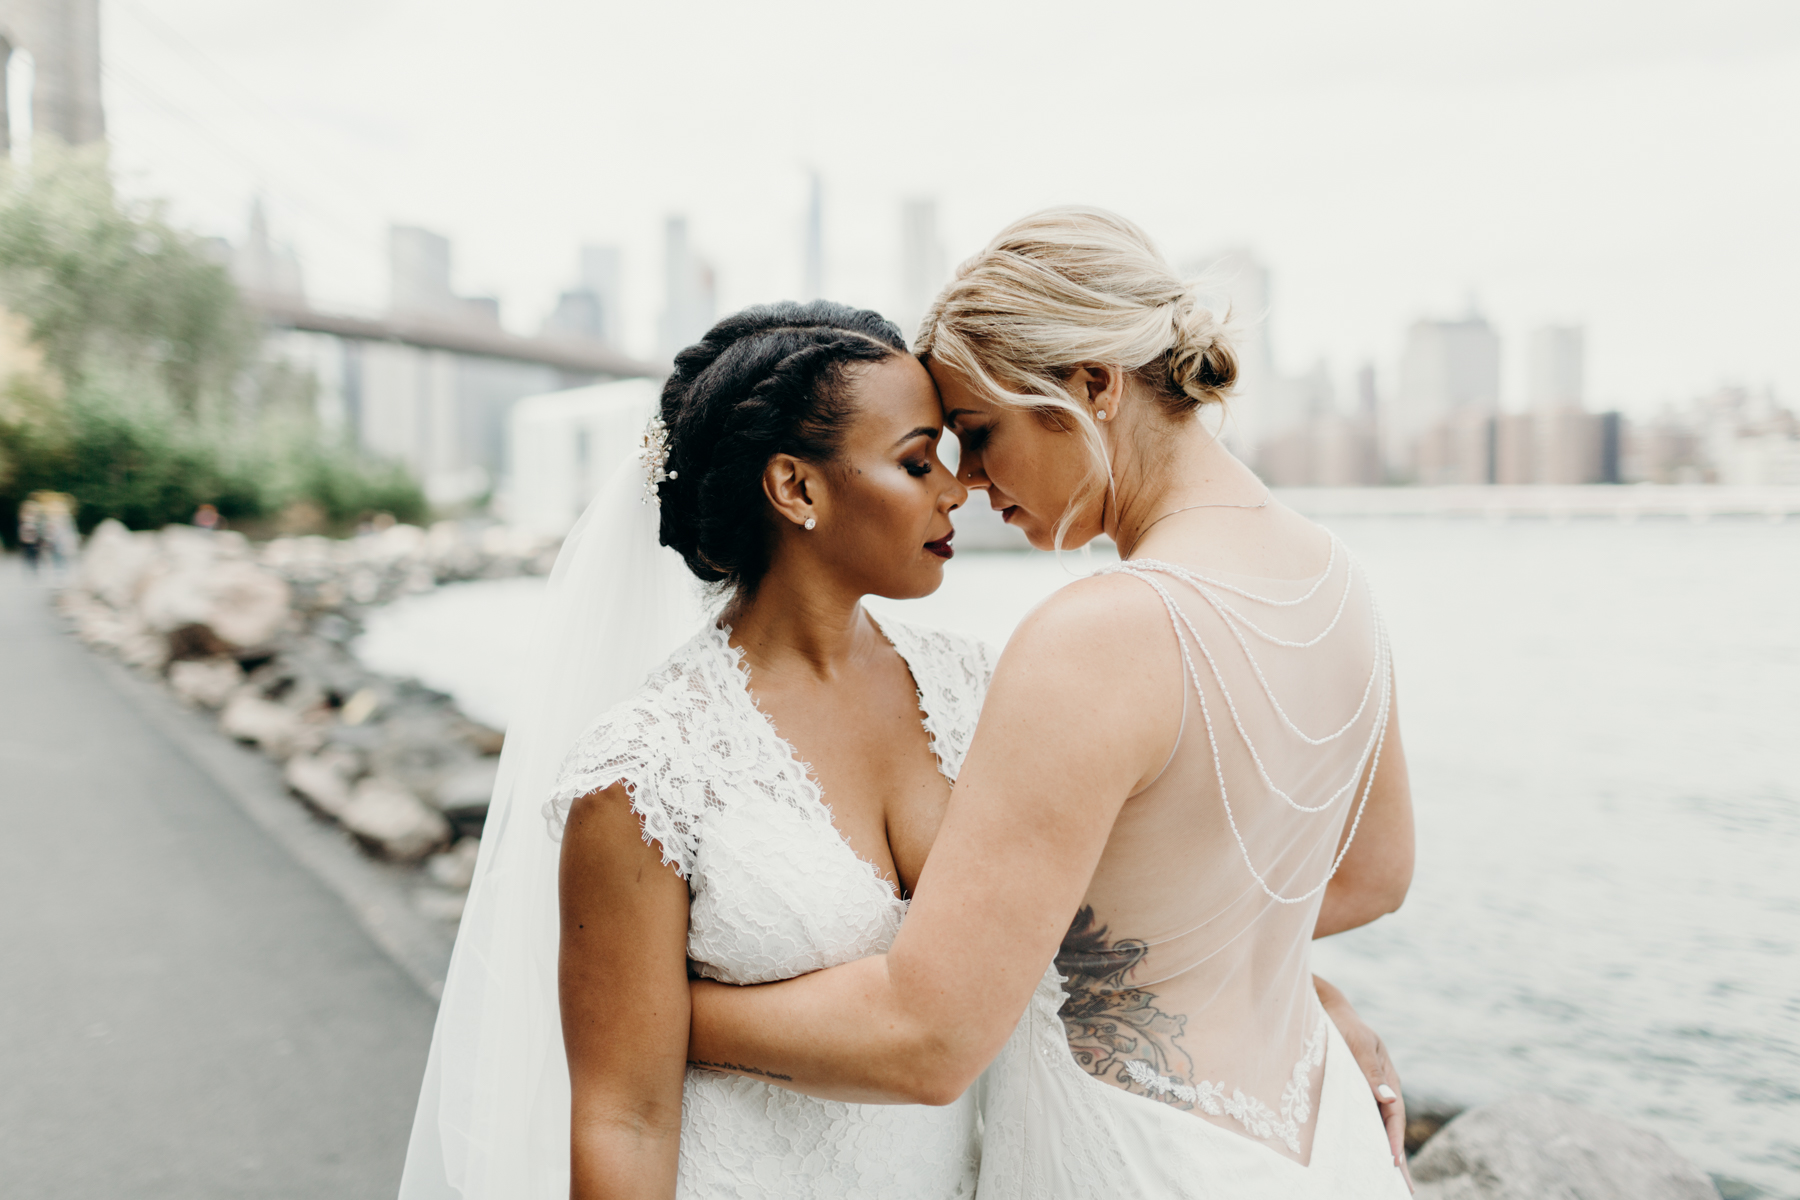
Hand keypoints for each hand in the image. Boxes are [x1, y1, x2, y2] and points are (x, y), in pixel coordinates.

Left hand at [1314, 976, 1413, 1192]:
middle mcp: (1381, 1088)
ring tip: (1388, 1184)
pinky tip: (1364, 1158)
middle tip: (1403, 1190)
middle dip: (1398, 1160)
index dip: (1393, 1140)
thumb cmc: (1341, 1024)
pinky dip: (1367, 1141)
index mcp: (1387, 1077)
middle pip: (1391, 1128)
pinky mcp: (1354, 1092)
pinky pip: (1363, 1120)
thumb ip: (1369, 1069)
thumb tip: (1388, 1098)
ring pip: (1377, 1128)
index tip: (1393, 1164)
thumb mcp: (1355, 1042)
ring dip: (1383, 1154)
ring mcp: (1369, 1092)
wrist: (1326, 1008)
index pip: (1393, 1115)